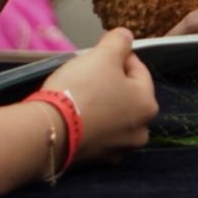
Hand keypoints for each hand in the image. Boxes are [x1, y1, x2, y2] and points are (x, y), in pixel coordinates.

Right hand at [44, 28, 157, 165]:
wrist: (49, 130)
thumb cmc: (82, 89)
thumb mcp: (103, 55)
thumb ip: (119, 40)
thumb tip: (126, 36)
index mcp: (148, 105)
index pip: (138, 69)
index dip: (118, 56)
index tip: (98, 54)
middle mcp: (141, 131)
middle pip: (127, 95)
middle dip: (111, 82)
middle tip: (89, 74)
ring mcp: (119, 149)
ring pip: (114, 115)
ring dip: (103, 104)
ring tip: (81, 95)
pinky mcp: (97, 160)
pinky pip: (99, 133)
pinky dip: (91, 123)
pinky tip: (77, 116)